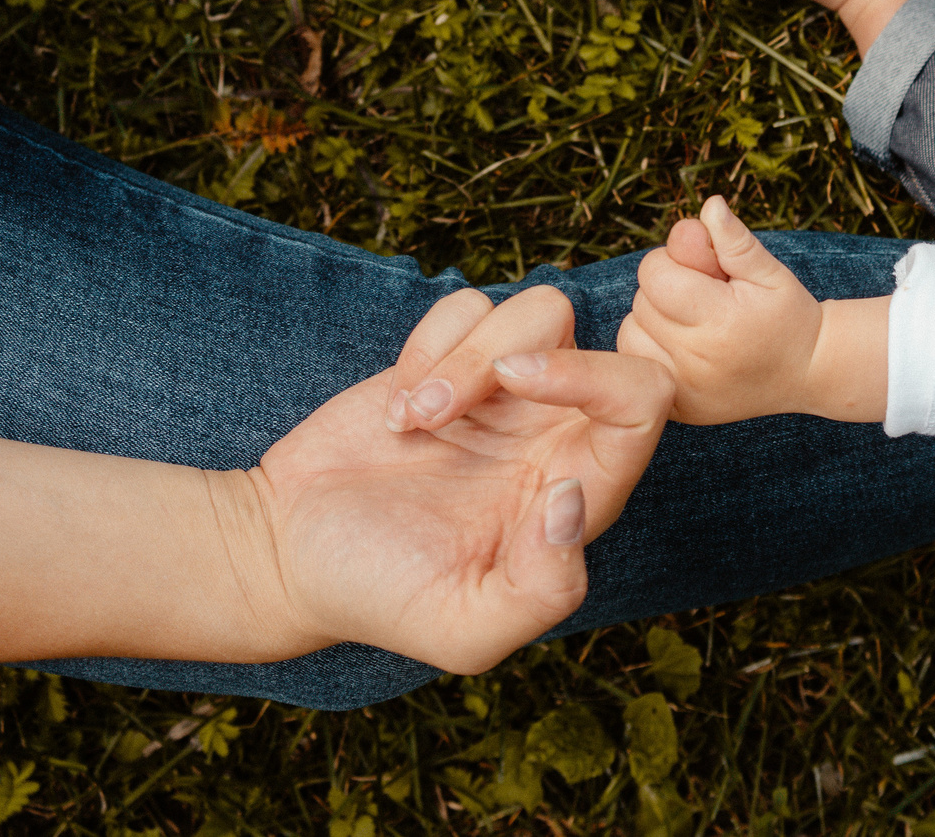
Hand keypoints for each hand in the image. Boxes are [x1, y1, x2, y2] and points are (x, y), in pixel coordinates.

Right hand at [241, 284, 672, 672]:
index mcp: (581, 493)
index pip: (644, 405)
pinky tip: (398, 409)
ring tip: (410, 420)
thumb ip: (543, 590)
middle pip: (600, 343)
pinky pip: (470, 305)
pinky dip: (427, 343)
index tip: (517, 386)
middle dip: (519, 355)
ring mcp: (505, 395)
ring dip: (460, 357)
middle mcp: (555, 435)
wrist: (290, 553)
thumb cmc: (382, 598)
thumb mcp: (465, 629)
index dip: (601, 379)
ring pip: (536, 311)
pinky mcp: (450, 360)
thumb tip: (574, 499)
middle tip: (441, 404)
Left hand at [616, 196, 830, 422]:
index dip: (675, 261)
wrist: (808, 372)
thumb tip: (709, 205)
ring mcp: (685, 389)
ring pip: (630, 334)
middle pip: (642, 302)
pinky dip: (650, 350)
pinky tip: (682, 346)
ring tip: (692, 322)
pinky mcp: (678, 409)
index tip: (705, 270)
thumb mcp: (770, 272)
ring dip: (652, 320)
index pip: (656, 273)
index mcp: (722, 321)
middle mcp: (697, 360)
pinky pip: (637, 365)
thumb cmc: (788, 314)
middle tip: (705, 298)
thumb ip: (734, 241)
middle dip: (666, 290)